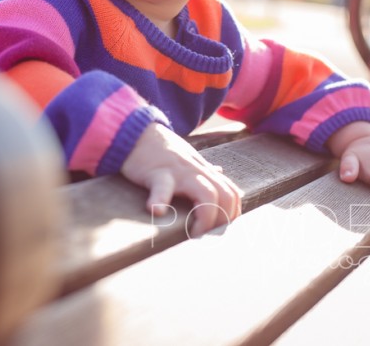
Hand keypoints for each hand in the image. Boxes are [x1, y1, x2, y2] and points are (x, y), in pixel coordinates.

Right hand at [121, 122, 242, 236]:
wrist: (137, 132)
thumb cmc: (162, 150)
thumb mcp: (189, 158)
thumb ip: (205, 167)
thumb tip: (221, 172)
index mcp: (204, 170)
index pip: (232, 193)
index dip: (232, 214)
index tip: (218, 230)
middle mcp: (197, 171)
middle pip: (226, 196)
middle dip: (222, 221)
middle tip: (205, 236)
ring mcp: (179, 172)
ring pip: (207, 193)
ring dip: (205, 218)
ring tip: (192, 233)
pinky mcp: (157, 173)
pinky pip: (162, 188)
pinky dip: (160, 201)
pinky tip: (157, 212)